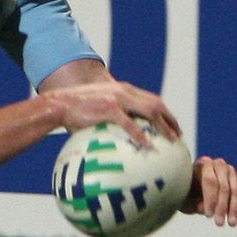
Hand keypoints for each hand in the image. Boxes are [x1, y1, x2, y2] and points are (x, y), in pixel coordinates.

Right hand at [43, 80, 179, 147]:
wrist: (59, 104)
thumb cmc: (74, 109)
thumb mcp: (96, 105)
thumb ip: (111, 112)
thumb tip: (118, 132)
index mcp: (123, 89)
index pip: (151, 99)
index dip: (165, 112)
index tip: (172, 125)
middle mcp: (124, 92)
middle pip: (156, 104)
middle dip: (170, 119)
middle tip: (177, 135)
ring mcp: (117, 99)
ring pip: (150, 112)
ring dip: (163, 126)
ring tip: (171, 140)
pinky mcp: (109, 109)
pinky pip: (131, 124)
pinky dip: (142, 135)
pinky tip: (149, 146)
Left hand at [179, 156, 236, 226]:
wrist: (189, 183)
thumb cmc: (184, 191)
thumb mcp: (184, 197)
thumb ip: (193, 202)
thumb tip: (205, 209)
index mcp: (203, 164)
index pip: (210, 181)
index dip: (211, 199)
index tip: (208, 216)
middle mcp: (219, 165)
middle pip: (224, 187)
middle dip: (222, 207)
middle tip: (219, 224)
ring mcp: (231, 173)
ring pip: (236, 192)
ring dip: (234, 210)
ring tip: (231, 224)